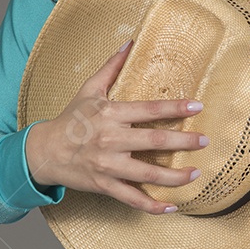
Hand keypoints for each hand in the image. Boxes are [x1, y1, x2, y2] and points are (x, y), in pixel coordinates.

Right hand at [24, 39, 207, 212]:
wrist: (44, 151)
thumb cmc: (70, 118)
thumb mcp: (89, 89)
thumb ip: (112, 66)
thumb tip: (130, 42)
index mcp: (111, 114)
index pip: (149, 110)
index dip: (175, 107)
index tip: (197, 106)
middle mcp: (111, 140)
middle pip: (155, 141)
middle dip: (183, 141)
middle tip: (205, 141)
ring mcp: (109, 165)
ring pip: (148, 174)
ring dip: (175, 176)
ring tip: (195, 173)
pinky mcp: (105, 185)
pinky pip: (132, 198)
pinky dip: (152, 206)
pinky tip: (171, 206)